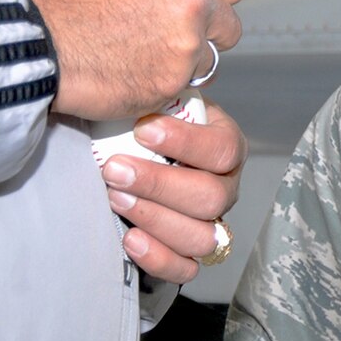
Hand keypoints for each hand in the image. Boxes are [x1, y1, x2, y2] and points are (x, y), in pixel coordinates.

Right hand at [18, 0, 243, 119]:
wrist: (32, 38)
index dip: (217, 0)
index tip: (208, 11)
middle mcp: (193, 1)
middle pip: (228, 27)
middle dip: (207, 37)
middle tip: (175, 43)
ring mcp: (185, 45)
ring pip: (206, 63)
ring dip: (182, 66)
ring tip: (141, 62)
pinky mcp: (169, 83)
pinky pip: (177, 90)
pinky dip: (158, 89)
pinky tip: (127, 78)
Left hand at [101, 98, 247, 283]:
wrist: (127, 155)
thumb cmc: (141, 126)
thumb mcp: (155, 101)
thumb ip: (158, 91)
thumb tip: (143, 72)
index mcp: (226, 145)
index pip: (221, 149)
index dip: (185, 143)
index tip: (143, 130)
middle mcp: (226, 186)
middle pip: (211, 197)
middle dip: (159, 184)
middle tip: (114, 169)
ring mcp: (210, 222)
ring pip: (202, 236)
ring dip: (155, 218)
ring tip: (114, 197)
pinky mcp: (188, 252)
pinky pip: (187, 268)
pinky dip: (159, 257)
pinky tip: (129, 238)